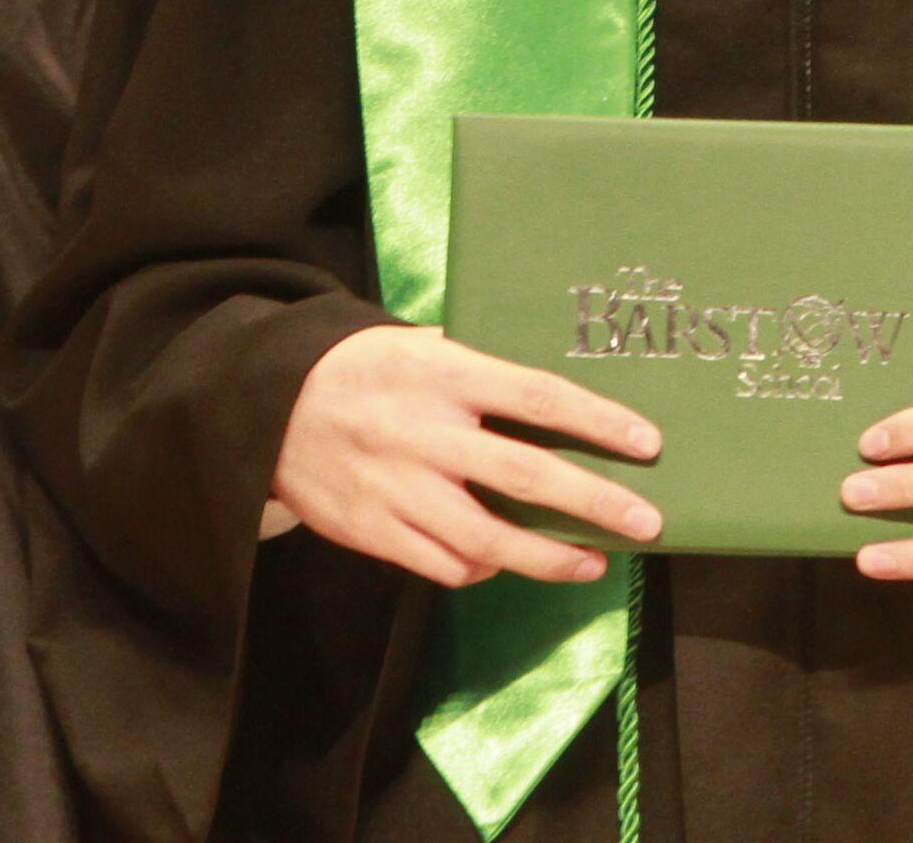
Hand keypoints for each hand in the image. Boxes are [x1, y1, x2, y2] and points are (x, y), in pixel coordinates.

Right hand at [274, 322, 664, 588]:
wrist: (264, 407)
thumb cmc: (360, 369)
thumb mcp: (414, 345)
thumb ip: (474, 369)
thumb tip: (545, 395)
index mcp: (443, 376)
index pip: (537, 398)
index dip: (597, 422)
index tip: (647, 442)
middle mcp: (425, 434)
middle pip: (527, 477)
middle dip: (595, 503)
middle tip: (646, 521)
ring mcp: (399, 490)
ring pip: (489, 539)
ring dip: (549, 557)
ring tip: (591, 563)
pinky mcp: (373, 532)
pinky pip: (444, 564)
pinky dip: (482, 568)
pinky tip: (506, 563)